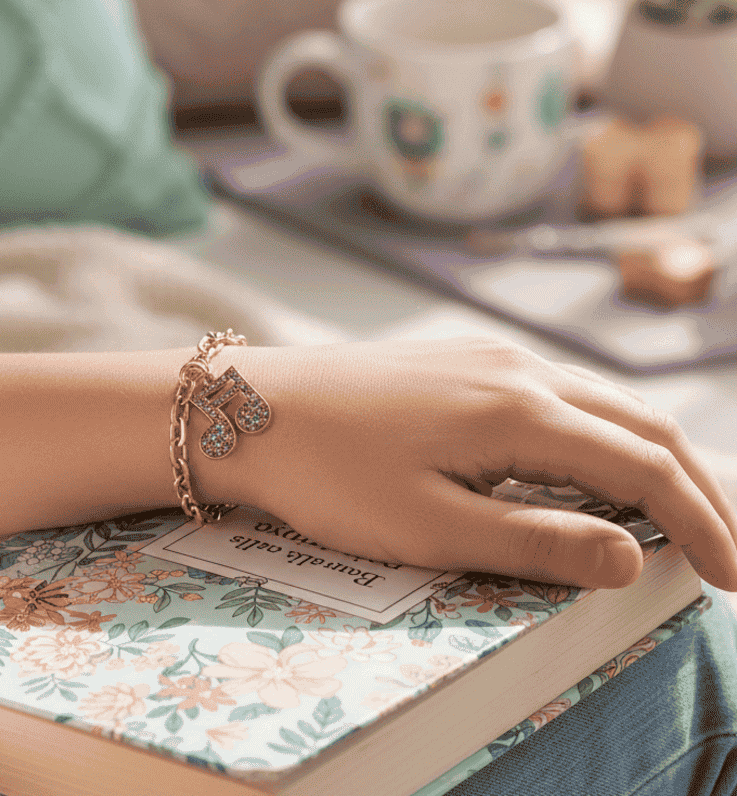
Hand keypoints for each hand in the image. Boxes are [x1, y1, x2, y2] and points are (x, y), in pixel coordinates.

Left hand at [216, 339, 736, 590]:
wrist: (249, 407)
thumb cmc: (328, 474)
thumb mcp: (429, 526)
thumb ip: (535, 542)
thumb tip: (634, 557)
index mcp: (520, 410)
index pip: (645, 465)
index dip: (703, 523)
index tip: (735, 580)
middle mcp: (517, 369)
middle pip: (640, 423)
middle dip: (696, 487)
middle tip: (726, 551)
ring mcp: (487, 356)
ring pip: (601, 402)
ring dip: (651, 456)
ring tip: (678, 514)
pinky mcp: (459, 361)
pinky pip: (558, 392)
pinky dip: (600, 433)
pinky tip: (593, 466)